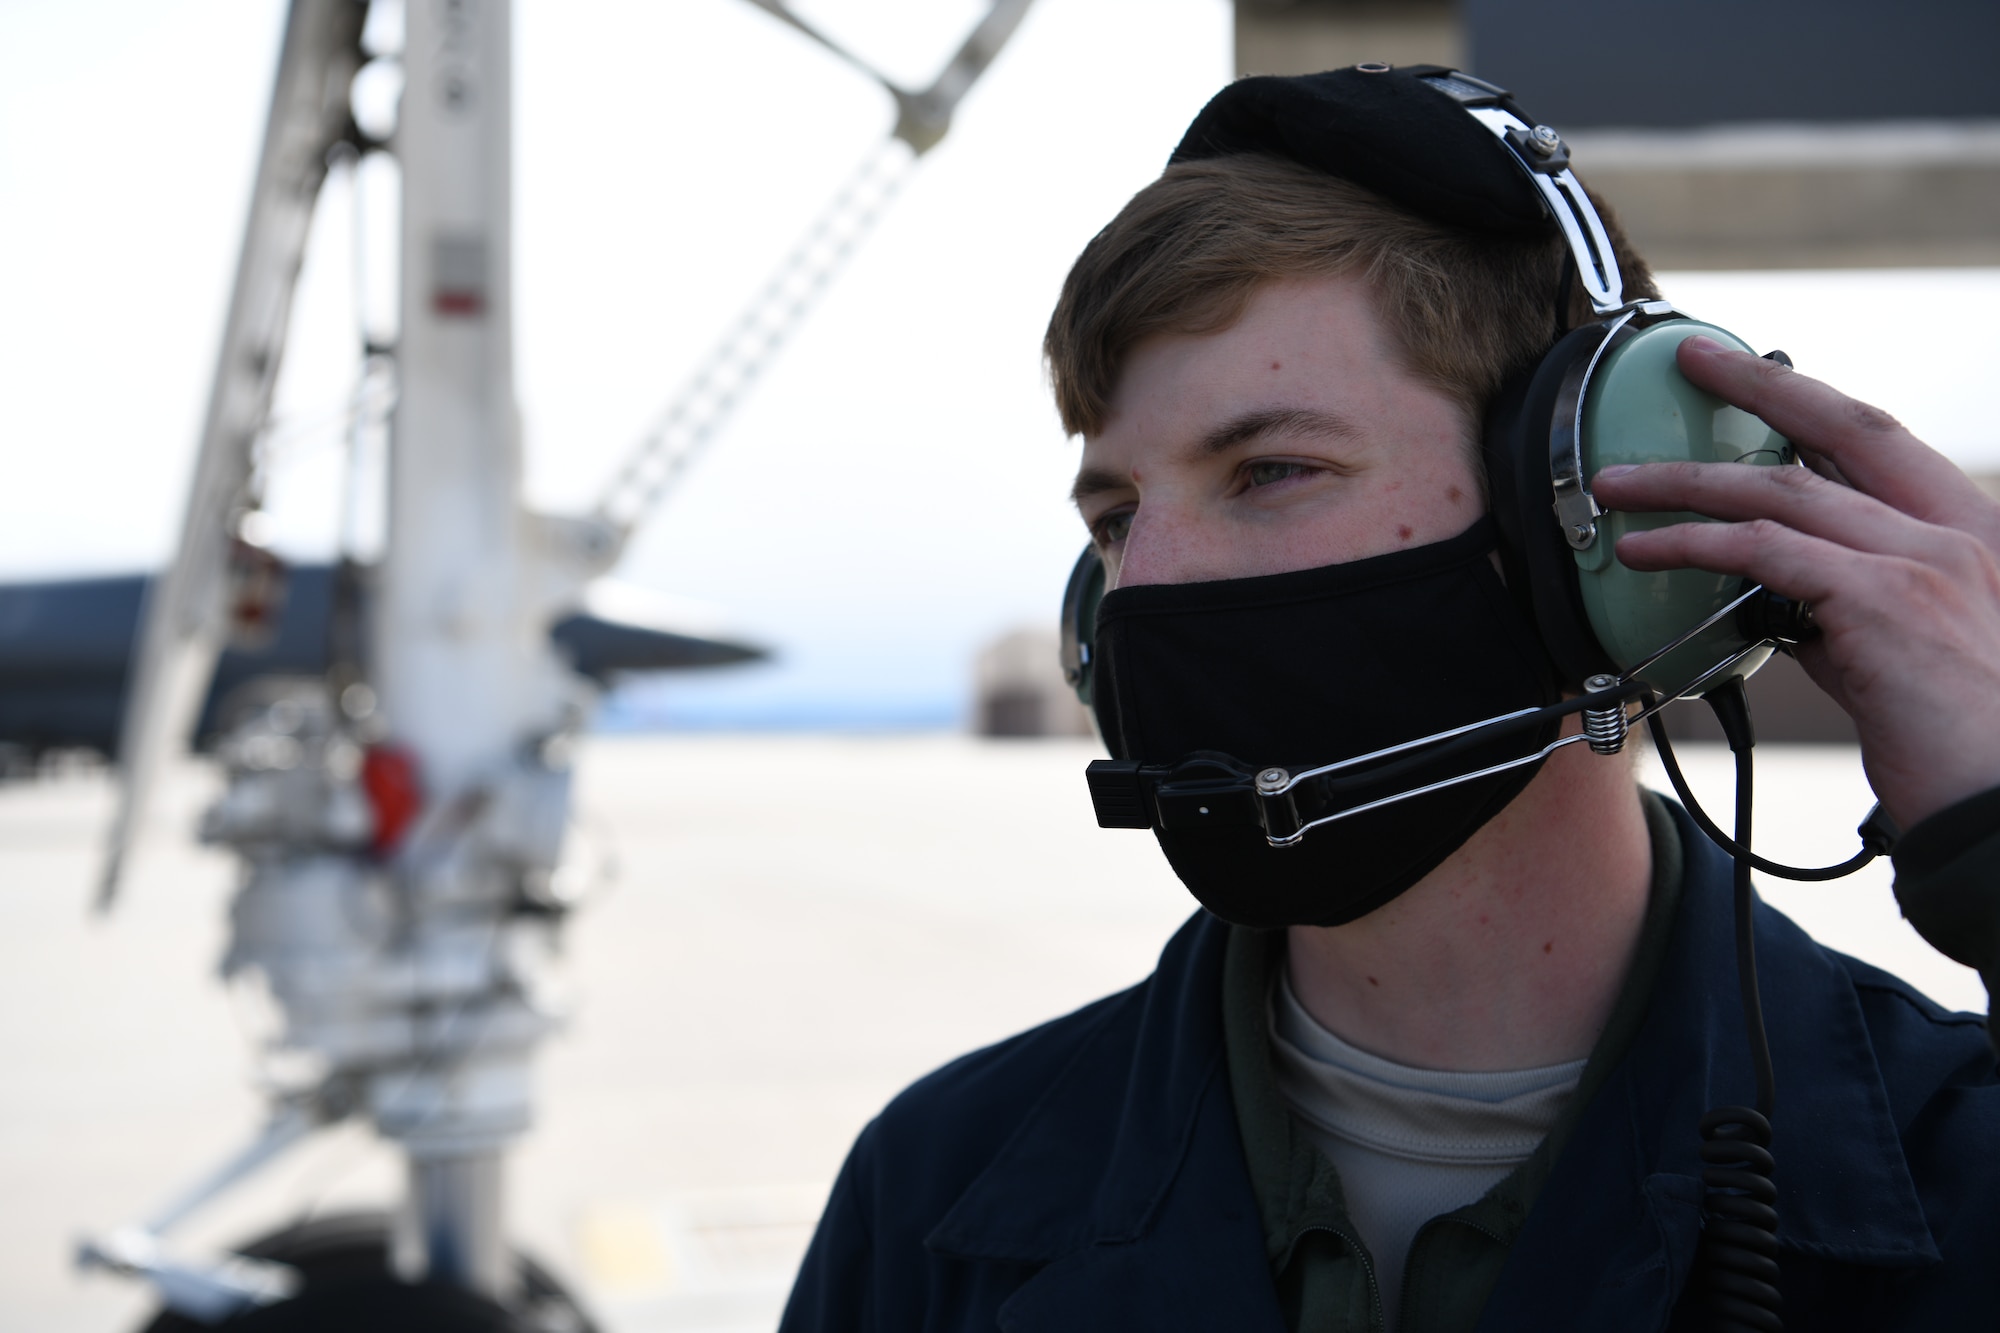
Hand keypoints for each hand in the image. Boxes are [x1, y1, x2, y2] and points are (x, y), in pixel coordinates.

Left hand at [1590, 335, 1999, 830]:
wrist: (1998, 806)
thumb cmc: (1953, 741)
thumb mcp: (1898, 651)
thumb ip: (1842, 607)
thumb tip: (1770, 595)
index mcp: (1969, 531)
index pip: (1878, 439)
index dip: (1809, 395)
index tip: (1748, 366)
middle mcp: (1957, 530)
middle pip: (1840, 428)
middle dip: (1759, 383)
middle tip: (1691, 359)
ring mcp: (1925, 560)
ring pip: (1784, 488)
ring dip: (1688, 481)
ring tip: (1618, 483)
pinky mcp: (1882, 601)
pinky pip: (1764, 551)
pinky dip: (1694, 544)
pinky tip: (1643, 551)